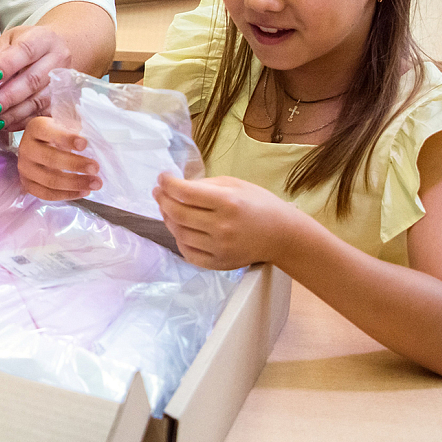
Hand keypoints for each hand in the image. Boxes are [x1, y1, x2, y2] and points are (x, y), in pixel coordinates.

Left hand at [0, 24, 73, 132]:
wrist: (53, 52)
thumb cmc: (26, 47)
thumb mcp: (8, 41)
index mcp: (44, 39)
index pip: (26, 51)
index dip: (7, 66)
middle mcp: (58, 59)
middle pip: (33, 80)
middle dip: (8, 97)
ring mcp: (63, 82)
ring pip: (39, 101)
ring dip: (14, 114)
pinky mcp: (62, 101)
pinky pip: (42, 115)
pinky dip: (22, 122)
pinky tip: (6, 125)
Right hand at [18, 116, 101, 200]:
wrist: (42, 147)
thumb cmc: (59, 135)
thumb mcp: (65, 125)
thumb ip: (77, 131)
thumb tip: (96, 143)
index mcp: (35, 128)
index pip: (48, 132)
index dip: (66, 138)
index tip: (85, 144)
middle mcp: (26, 148)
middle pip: (50, 159)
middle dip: (75, 164)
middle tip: (95, 168)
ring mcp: (24, 169)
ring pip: (49, 180)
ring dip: (75, 183)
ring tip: (95, 183)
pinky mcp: (28, 185)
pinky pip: (47, 194)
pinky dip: (67, 195)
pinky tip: (84, 192)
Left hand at [152, 174, 302, 269]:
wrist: (282, 235)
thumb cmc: (259, 205)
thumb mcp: (235, 184)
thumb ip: (205, 184)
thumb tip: (176, 186)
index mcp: (228, 202)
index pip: (185, 193)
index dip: (168, 183)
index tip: (162, 178)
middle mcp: (222, 227)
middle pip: (177, 214)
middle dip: (162, 199)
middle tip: (158, 192)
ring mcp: (220, 248)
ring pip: (179, 233)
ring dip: (168, 219)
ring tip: (168, 208)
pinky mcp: (219, 264)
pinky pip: (188, 253)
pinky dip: (179, 240)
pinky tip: (180, 229)